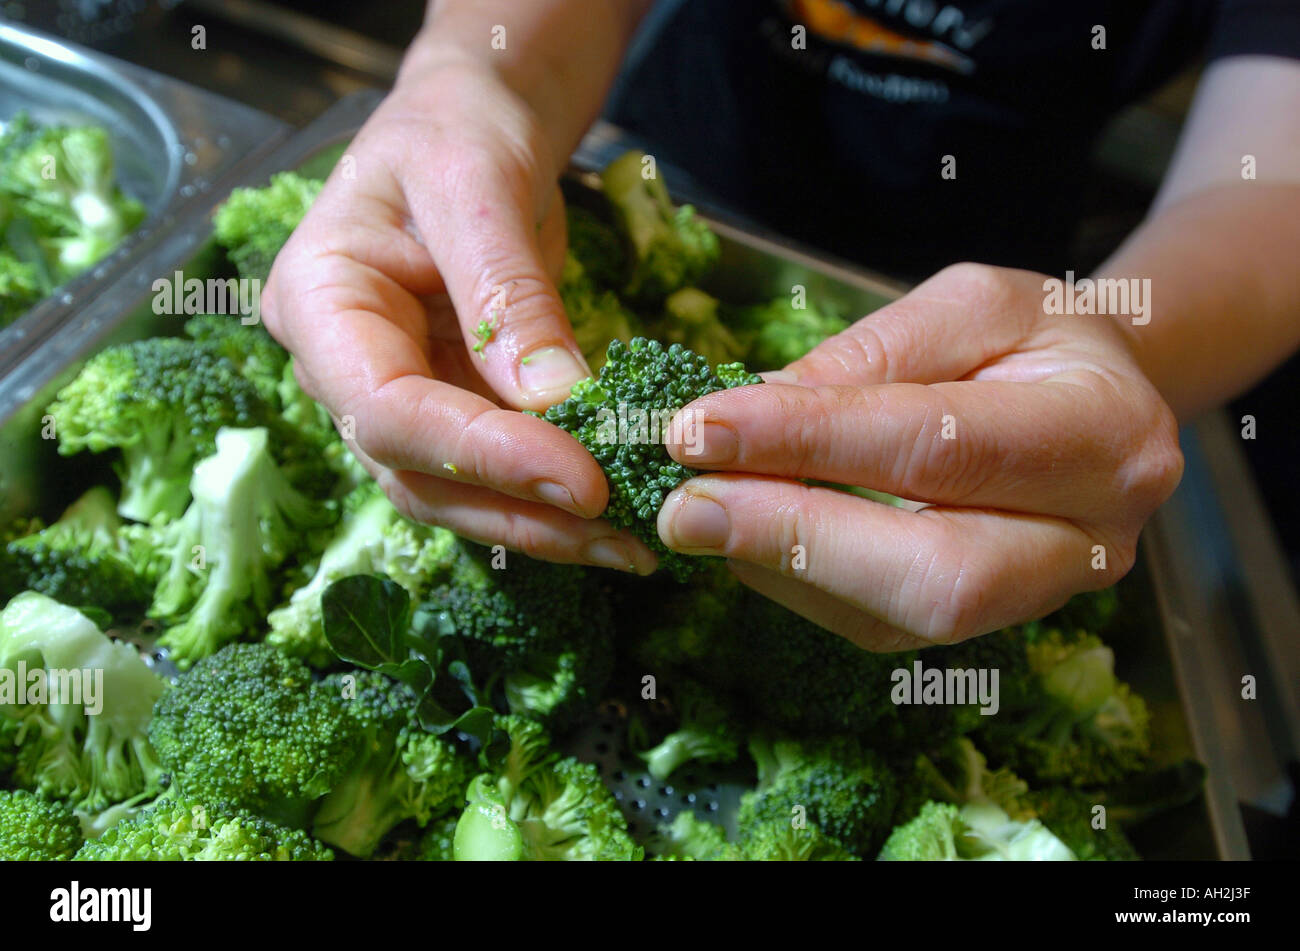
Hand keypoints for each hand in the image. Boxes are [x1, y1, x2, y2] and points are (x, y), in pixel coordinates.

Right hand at [262, 58, 655, 572]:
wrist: (469, 125)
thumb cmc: (457, 131)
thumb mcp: (481, 187)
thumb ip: (509, 295)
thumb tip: (555, 402)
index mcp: (320, 305)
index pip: (389, 410)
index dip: (483, 455)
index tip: (581, 481)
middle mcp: (343, 368)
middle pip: (418, 473)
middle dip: (520, 511)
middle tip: (622, 537)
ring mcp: (395, 393)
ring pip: (456, 489)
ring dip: (542, 522)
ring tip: (633, 540)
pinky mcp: (449, 404)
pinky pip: (494, 466)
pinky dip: (551, 493)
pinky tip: (616, 507)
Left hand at [657, 263, 1183, 649]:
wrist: (1098, 402)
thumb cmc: (1034, 341)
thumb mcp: (971, 304)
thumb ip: (872, 356)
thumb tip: (753, 413)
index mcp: (1104, 434)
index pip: (937, 446)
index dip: (810, 441)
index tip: (699, 428)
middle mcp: (1089, 540)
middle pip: (935, 575)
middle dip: (793, 538)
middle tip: (682, 506)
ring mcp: (1038, 599)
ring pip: (898, 617)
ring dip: (779, 566)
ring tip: (698, 508)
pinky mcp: (980, 626)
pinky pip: (875, 626)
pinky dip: (794, 580)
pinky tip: (745, 531)